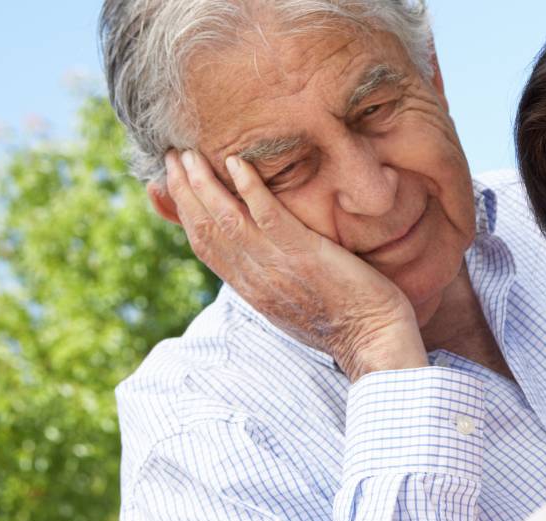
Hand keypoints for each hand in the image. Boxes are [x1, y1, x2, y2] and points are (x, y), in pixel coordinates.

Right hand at [162, 150, 427, 381]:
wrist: (374, 342)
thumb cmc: (347, 322)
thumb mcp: (296, 302)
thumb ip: (275, 278)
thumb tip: (265, 261)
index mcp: (251, 289)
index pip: (204, 246)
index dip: (184, 212)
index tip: (172, 182)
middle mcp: (255, 278)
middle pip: (205, 229)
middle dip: (184, 190)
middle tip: (170, 155)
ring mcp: (277, 266)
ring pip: (227, 219)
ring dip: (204, 183)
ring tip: (189, 153)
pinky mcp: (305, 255)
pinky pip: (269, 217)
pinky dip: (249, 188)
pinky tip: (237, 161)